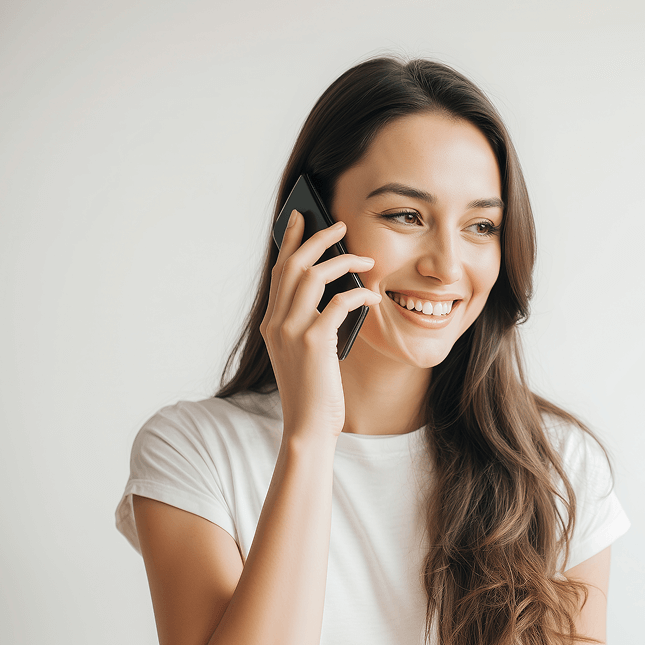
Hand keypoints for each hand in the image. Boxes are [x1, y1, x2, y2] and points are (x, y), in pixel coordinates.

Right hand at [259, 210, 380, 442]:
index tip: (301, 218)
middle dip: (317, 239)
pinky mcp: (314, 342)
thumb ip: (309, 323)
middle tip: (340, 226)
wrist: (307, 426)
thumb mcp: (303, 352)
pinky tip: (372, 296)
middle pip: (293, 264)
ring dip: (342, 261)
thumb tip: (336, 292)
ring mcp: (292, 331)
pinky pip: (337, 303)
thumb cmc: (312, 391)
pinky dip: (358, 294)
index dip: (291, 241)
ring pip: (312, 276)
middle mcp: (276, 323)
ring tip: (365, 259)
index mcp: (271, 323)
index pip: (279, 271)